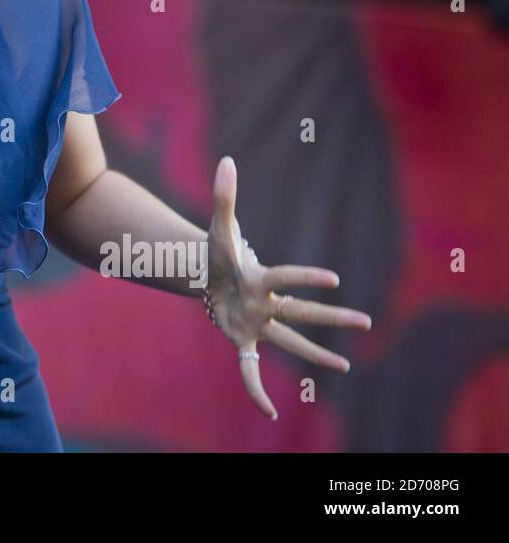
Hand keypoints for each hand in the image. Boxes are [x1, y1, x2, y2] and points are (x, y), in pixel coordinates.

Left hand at [203, 156, 372, 419]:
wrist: (206, 274)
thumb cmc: (217, 252)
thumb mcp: (217, 225)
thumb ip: (223, 195)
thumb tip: (225, 160)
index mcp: (260, 277)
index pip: (285, 276)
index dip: (306, 276)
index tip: (335, 280)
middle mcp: (266, 303)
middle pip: (301, 313)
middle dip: (331, 318)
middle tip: (367, 322)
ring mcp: (257, 324)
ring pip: (289, 342)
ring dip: (314, 354)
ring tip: (345, 367)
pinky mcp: (241, 341)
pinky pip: (250, 371)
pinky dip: (256, 391)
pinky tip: (268, 412)